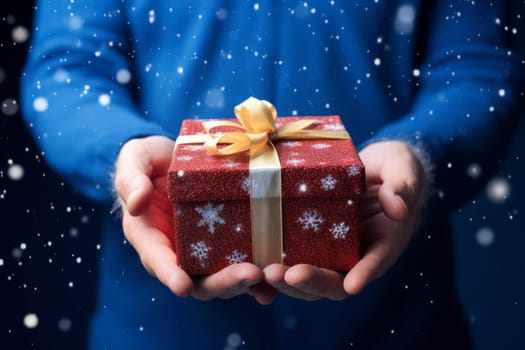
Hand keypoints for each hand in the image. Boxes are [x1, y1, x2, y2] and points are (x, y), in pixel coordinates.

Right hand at [114, 135, 276, 303]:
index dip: (169, 275)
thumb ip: (131, 180)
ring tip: (268, 277)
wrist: (172, 159)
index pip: (157, 260)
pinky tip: (280, 274)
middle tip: (249, 274)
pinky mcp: (224, 243)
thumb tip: (135, 204)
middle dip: (222, 282)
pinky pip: (240, 262)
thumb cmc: (148, 161)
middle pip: (197, 280)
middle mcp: (177, 252)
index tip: (182, 286)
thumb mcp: (135, 162)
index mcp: (150, 236)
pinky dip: (259, 275)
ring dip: (245, 282)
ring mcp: (203, 250)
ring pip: (222, 278)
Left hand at [264, 141, 426, 299]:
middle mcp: (357, 253)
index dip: (365, 273)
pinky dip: (277, 266)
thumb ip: (402, 187)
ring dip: (289, 281)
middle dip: (312, 282)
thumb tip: (398, 209)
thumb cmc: (395, 168)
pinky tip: (254, 265)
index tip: (352, 284)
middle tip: (285, 275)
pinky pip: (294, 258)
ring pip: (311, 278)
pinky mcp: (311, 239)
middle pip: (336, 281)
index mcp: (384, 241)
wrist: (374, 166)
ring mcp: (333, 249)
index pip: (376, 261)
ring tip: (265, 273)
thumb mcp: (403, 171)